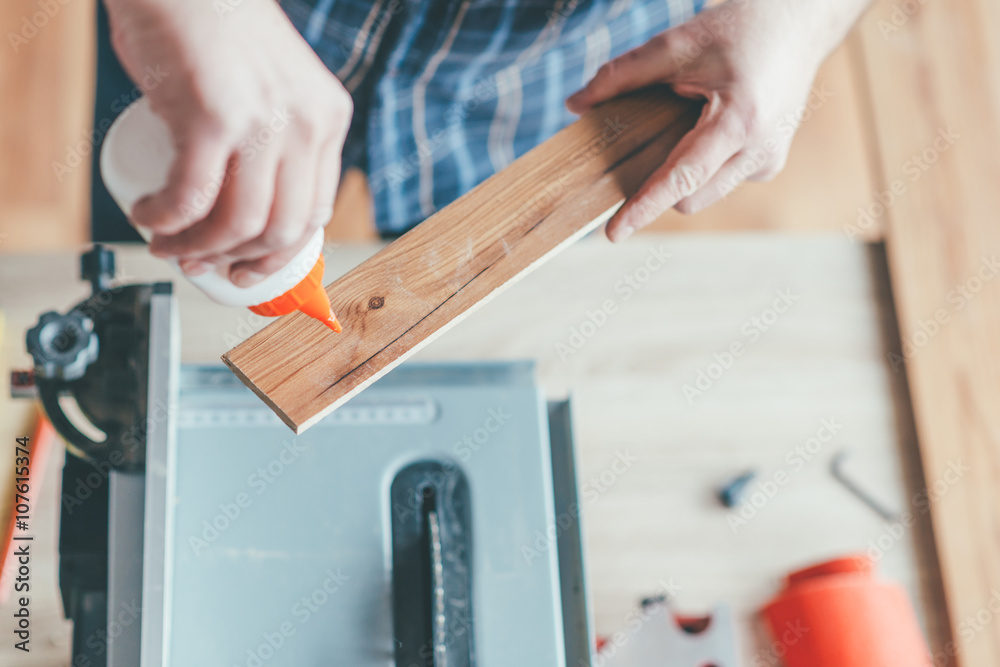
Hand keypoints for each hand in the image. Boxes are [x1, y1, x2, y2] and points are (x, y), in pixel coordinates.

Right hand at [105, 0, 352, 285]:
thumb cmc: (213, 26)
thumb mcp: (272, 90)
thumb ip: (275, 141)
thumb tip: (246, 210)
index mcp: (326, 119)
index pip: (315, 212)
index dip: (277, 253)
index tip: (249, 266)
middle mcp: (305, 123)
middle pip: (282, 229)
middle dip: (239, 262)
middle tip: (204, 265)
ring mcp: (263, 121)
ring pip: (239, 224)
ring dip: (197, 248)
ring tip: (167, 242)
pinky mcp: (212, 117)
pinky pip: (191, 199)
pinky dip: (165, 220)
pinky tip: (149, 215)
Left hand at [566, 0, 869, 241]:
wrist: (799, 24)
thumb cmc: (741, 29)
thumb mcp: (677, 43)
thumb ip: (622, 75)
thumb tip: (576, 103)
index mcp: (739, 121)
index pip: (681, 178)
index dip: (643, 206)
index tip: (614, 233)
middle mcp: (760, 150)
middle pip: (688, 197)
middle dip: (659, 183)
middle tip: (645, 144)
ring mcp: (769, 161)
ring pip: (703, 195)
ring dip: (682, 175)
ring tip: (691, 122)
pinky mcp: (770, 164)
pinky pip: (720, 182)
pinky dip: (703, 166)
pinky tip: (712, 127)